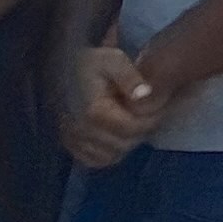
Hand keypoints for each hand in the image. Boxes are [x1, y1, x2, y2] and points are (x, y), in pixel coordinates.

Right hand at [60, 44, 160, 169]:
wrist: (61, 68)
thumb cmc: (90, 62)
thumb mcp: (113, 60)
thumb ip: (131, 77)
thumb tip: (146, 95)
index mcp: (94, 112)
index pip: (131, 128)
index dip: (151, 120)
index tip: (161, 108)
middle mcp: (80, 131)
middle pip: (123, 144)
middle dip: (142, 131)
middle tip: (152, 115)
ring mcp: (73, 141)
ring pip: (111, 156)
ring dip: (127, 143)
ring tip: (135, 124)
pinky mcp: (69, 146)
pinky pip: (95, 160)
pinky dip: (109, 153)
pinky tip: (116, 136)